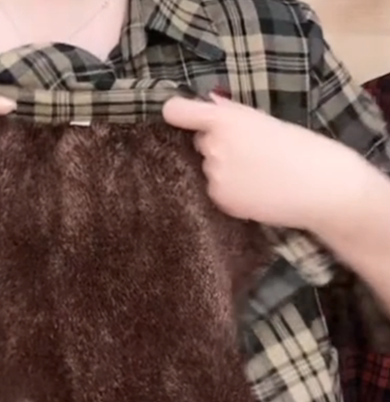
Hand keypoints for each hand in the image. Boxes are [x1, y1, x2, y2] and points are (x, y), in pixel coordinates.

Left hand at [162, 93, 366, 234]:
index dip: (176, 112)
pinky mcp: (220, 201)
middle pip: (198, 143)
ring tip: (257, 173)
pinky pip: (215, 191)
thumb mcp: (266, 121)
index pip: (179, 112)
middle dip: (214, 145)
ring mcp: (214, 177)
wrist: (321, 187)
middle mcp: (213, 148)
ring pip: (207, 168)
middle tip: (247, 151)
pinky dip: (229, 190)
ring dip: (223, 169)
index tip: (175, 115)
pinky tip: (255, 189)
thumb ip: (232, 115)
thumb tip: (208, 104)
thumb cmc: (302, 148)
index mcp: (225, 120)